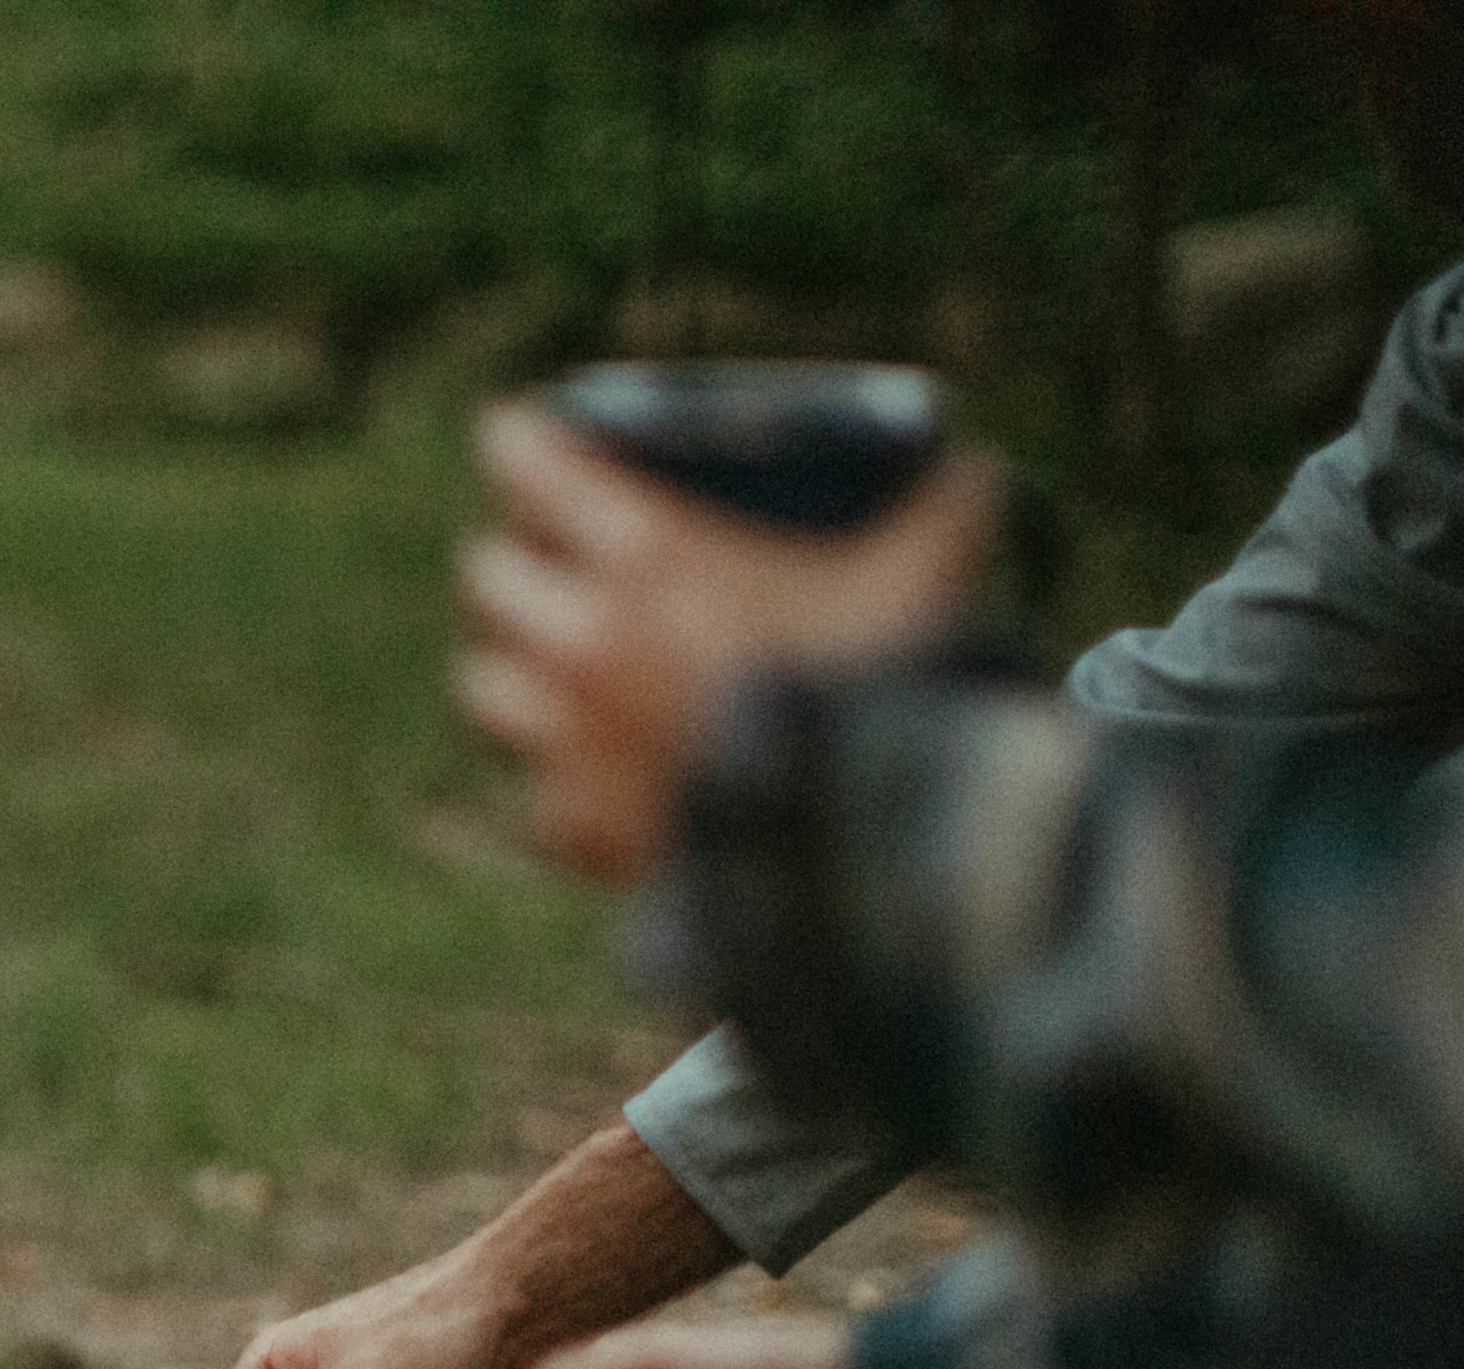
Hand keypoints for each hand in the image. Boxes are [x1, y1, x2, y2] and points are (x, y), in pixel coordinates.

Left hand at [453, 402, 1004, 883]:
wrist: (850, 831)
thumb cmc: (881, 685)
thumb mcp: (925, 572)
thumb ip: (948, 508)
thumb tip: (978, 472)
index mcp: (647, 551)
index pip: (526, 463)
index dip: (518, 447)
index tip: (520, 443)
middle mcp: (581, 634)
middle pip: (488, 575)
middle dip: (516, 565)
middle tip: (544, 567)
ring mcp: (564, 733)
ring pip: (485, 682)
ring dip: (514, 671)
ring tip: (548, 675)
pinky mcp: (573, 823)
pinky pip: (534, 796)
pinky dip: (557, 789)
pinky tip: (591, 787)